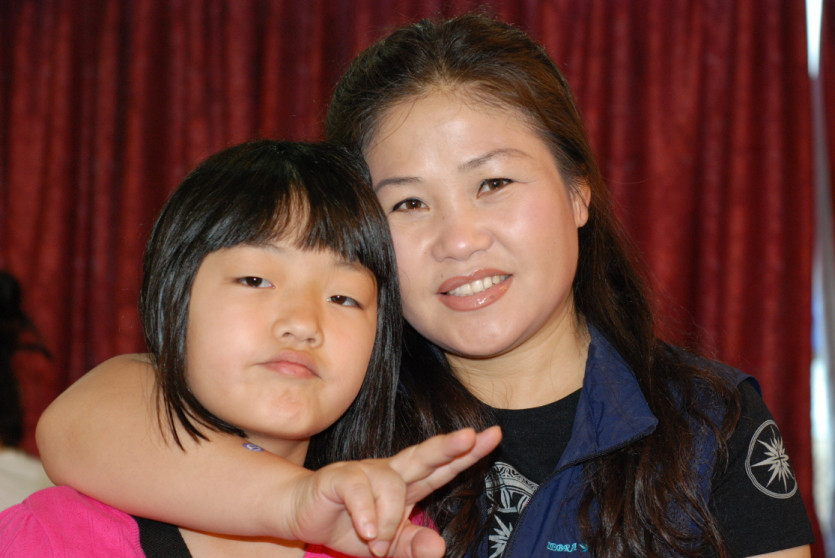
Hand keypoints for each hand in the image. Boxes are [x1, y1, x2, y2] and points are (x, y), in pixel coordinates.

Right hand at [284, 426, 500, 556]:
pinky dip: (367, 515)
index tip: (494, 435)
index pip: (442, 468)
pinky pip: (360, 492)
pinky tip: (367, 531)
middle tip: (470, 437)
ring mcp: (365, 470)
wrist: (301, 514)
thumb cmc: (350, 526)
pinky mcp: (340, 476)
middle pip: (424, 455)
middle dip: (448, 446)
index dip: (467, 454)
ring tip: (376, 540)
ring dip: (389, 519)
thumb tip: (438, 548)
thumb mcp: (387, 546)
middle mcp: (390, 472)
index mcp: (407, 484)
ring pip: (392, 485)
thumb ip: (413, 548)